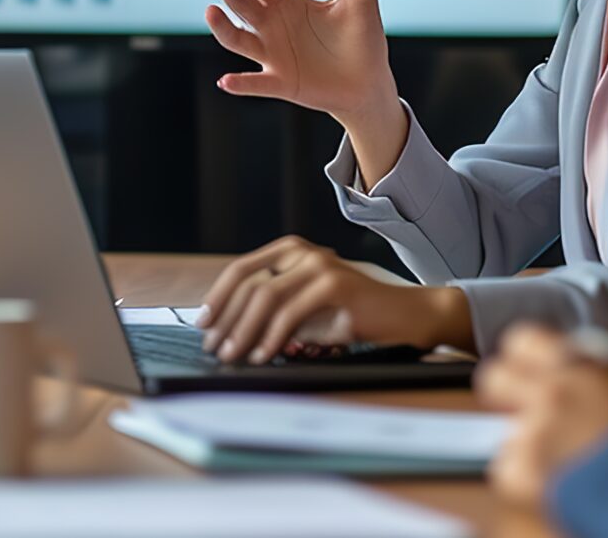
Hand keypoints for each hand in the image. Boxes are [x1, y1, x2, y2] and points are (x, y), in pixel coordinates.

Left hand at [196, 237, 471, 361]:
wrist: (405, 315)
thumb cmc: (354, 316)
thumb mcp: (307, 310)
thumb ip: (275, 312)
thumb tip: (230, 332)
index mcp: (291, 251)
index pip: (241, 270)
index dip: (218, 298)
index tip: (202, 325)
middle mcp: (302, 251)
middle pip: (249, 283)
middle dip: (226, 319)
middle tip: (214, 348)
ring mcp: (319, 264)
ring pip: (266, 296)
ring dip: (244, 331)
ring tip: (233, 356)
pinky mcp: (335, 284)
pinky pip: (291, 313)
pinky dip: (272, 337)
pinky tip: (264, 355)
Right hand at [201, 0, 397, 127]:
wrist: (370, 82)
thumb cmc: (365, 37)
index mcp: (285, 3)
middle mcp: (271, 27)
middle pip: (238, 0)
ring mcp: (272, 56)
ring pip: (237, 40)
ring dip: (223, 27)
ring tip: (212, 11)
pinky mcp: (282, 83)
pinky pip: (257, 84)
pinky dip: (241, 83)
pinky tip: (227, 81)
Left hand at [476, 325, 607, 515]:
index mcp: (579, 368)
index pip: (523, 340)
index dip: (523, 356)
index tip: (529, 367)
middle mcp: (549, 394)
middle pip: (494, 376)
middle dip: (504, 391)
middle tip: (525, 409)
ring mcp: (533, 432)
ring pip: (506, 430)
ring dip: (526, 444)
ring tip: (558, 459)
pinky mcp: (524, 472)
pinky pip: (506, 470)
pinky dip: (525, 479)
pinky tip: (555, 483)